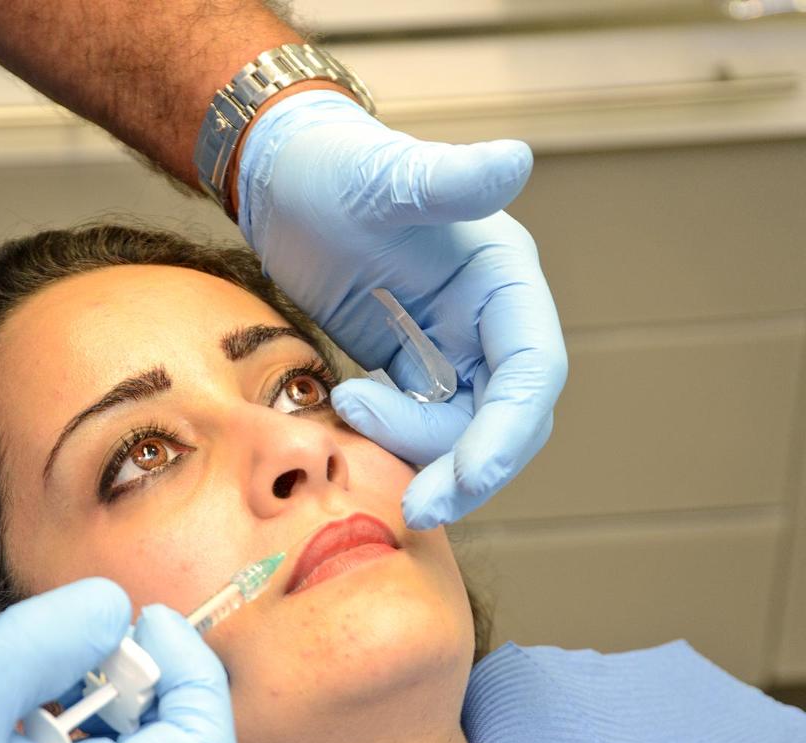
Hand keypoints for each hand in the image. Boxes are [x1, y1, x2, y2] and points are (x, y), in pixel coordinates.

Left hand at [239, 91, 566, 527]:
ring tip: (347, 411)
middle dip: (469, 470)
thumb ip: (446, 181)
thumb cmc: (336, 169)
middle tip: (417, 509)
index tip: (470, 476)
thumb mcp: (386, 177)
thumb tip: (516, 159)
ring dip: (418, 454)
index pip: (533, 370)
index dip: (510, 431)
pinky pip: (416, 426)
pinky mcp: (408, 368)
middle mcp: (488, 322)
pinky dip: (392, 439)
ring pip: (459, 433)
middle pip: (505, 419)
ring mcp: (449, 349)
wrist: (284, 183)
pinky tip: (347, 418)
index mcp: (503, 280)